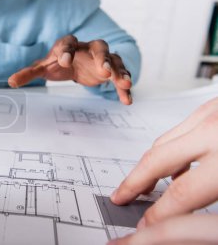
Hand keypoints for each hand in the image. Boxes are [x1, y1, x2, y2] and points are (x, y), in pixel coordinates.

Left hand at [8, 36, 132, 104]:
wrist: (74, 62)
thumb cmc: (58, 63)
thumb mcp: (43, 68)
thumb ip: (28, 73)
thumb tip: (10, 81)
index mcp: (69, 45)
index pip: (68, 43)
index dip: (66, 50)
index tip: (63, 61)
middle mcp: (88, 49)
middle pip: (98, 47)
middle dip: (102, 58)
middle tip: (104, 71)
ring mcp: (102, 59)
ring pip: (114, 60)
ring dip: (119, 71)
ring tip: (124, 83)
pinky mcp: (111, 71)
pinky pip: (120, 77)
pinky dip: (123, 88)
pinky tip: (127, 100)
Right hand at [109, 97, 217, 243]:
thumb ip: (212, 196)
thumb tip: (188, 213)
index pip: (180, 194)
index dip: (159, 215)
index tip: (147, 225)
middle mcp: (213, 129)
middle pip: (156, 160)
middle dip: (134, 182)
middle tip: (122, 197)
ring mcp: (211, 112)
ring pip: (163, 141)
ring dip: (150, 165)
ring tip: (144, 184)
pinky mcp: (212, 105)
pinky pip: (181, 128)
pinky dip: (171, 148)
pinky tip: (177, 164)